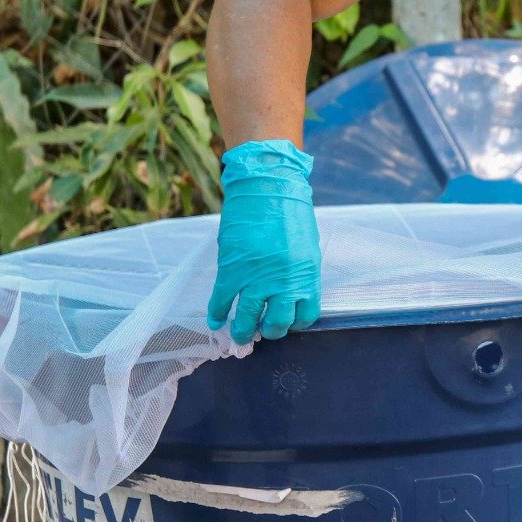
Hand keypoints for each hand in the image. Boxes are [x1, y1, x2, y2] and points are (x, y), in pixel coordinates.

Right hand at [207, 140, 322, 343]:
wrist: (267, 186)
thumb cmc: (290, 210)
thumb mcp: (304, 245)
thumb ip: (298, 270)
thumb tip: (289, 289)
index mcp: (306, 275)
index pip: (305, 315)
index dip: (294, 323)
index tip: (286, 324)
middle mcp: (284, 281)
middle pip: (277, 323)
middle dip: (269, 332)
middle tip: (261, 332)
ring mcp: (257, 277)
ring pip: (249, 317)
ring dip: (242, 331)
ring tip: (238, 336)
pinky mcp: (232, 269)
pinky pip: (223, 300)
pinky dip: (217, 313)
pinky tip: (215, 320)